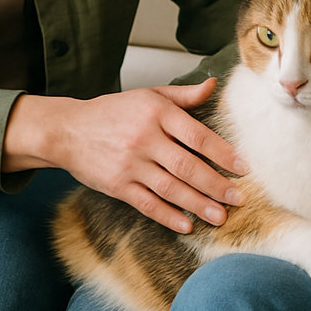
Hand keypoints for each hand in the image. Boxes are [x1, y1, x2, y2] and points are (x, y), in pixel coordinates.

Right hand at [2, 79, 245, 232]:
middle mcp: (144, 138)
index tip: (243, 168)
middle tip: (238, 198)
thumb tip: (213, 84)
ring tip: (221, 216)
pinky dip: (168, 216)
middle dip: (215, 185)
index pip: (197, 136)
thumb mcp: (149, 95)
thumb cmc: (113, 111)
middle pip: (187, 166)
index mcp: (156, 112)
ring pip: (170, 188)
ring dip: (198, 204)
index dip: (223, 153)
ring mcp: (130, 164)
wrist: (68, 130)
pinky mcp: (117, 186)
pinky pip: (147, 204)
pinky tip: (186, 225)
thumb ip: (183, 95)